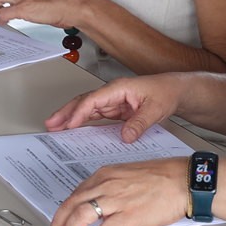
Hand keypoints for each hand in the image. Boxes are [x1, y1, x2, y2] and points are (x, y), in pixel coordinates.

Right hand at [43, 74, 182, 140]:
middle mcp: (111, 93)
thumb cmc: (165, 92)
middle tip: (50, 124)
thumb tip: (125, 136)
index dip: (79, 113)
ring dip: (69, 117)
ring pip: (85, 108)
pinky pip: (94, 115)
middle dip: (65, 112)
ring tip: (55, 128)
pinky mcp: (114, 109)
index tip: (68, 124)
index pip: (93, 100)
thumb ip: (139, 123)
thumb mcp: (156, 109)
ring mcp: (112, 101)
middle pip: (82, 102)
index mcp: (118, 88)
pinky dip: (81, 121)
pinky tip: (73, 129)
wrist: (175, 91)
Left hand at [51, 158, 189, 225]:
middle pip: (72, 205)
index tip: (60, 219)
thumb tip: (97, 202)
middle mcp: (106, 185)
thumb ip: (109, 187)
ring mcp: (116, 200)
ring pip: (81, 216)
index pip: (75, 193)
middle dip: (59, 222)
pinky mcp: (129, 215)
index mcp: (104, 175)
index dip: (64, 209)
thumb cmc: (160, 178)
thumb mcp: (126, 175)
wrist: (182, 180)